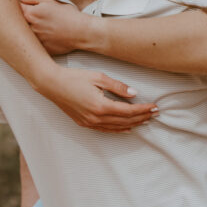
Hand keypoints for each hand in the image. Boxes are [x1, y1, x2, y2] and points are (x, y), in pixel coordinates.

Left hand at [19, 0, 97, 54]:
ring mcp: (34, 40)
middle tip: (33, 18)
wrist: (81, 32)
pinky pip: (33, 45)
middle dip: (21, 19)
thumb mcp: (52, 1)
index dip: (19, 6)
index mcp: (31, 13)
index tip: (23, 7)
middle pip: (18, 22)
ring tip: (42, 28)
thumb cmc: (69, 16)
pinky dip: (36, 41)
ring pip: (24, 34)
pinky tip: (46, 37)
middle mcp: (30, 27)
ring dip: (28, 30)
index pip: (15, 8)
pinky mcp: (40, 49)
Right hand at [36, 64, 156, 132]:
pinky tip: (127, 128)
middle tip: (155, 114)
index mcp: (101, 106)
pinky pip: (105, 129)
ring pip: (116, 127)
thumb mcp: (98, 77)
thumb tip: (134, 94)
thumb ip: (118, 87)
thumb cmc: (74, 77)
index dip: (143, 110)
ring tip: (146, 120)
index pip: (128, 111)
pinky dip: (118, 129)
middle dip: (142, 117)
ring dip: (133, 124)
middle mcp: (96, 117)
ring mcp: (89, 122)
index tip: (154, 107)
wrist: (52, 84)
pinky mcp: (84, 123)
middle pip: (125, 121)